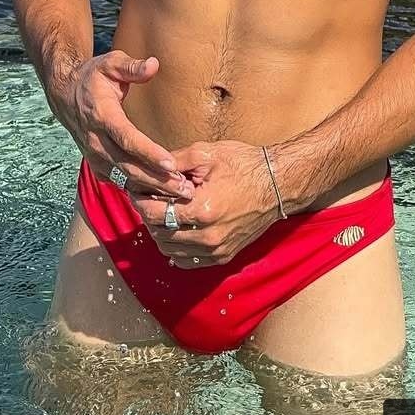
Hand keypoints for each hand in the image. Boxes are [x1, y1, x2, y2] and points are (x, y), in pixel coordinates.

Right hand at [57, 51, 194, 199]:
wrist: (65, 94)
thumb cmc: (92, 77)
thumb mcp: (110, 63)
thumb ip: (132, 66)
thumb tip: (154, 65)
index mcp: (102, 115)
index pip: (127, 138)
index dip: (149, 153)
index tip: (171, 164)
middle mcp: (97, 140)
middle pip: (129, 166)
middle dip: (157, 179)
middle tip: (185, 189)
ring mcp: (95, 155)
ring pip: (125, 178)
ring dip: (152, 188)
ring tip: (180, 194)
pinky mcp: (97, 164)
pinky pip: (119, 181)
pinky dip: (139, 189)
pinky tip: (161, 194)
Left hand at [128, 138, 320, 267]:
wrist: (277, 183)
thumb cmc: (243, 164)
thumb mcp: (206, 152)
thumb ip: (174, 161)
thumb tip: (148, 167)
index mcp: (202, 210)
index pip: (154, 214)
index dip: (141, 200)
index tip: (137, 189)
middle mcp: (208, 236)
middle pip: (159, 234)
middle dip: (148, 216)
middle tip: (147, 198)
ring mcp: (217, 250)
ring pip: (170, 250)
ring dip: (160, 233)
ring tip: (162, 211)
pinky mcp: (224, 256)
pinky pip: (188, 261)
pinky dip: (176, 248)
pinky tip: (175, 230)